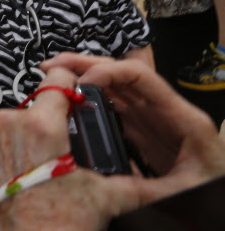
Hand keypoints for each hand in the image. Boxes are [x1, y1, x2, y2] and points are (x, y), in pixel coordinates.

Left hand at [0, 67, 140, 230]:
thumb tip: (160, 185)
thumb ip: (134, 183)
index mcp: (41, 125)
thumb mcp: (103, 196)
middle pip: (37, 105)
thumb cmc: (58, 222)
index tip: (76, 93)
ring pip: (15, 120)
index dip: (70, 84)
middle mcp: (10, 123)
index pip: (57, 79)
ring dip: (27, 134)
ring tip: (40, 165)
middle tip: (61, 151)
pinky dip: (7, 147)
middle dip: (50, 121)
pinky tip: (20, 168)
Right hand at [43, 53, 224, 199]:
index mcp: (180, 116)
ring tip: (54, 74)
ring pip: (113, 87)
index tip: (83, 81)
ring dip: (82, 77)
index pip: (141, 76)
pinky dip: (88, 98)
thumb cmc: (215, 188)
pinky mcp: (142, 131)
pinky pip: (112, 107)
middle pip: (121, 74)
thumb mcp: (187, 190)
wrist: (223, 195)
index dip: (109, 70)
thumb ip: (152, 187)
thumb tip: (111, 185)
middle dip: (85, 64)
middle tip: (53, 64)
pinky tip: (69, 98)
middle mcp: (163, 111)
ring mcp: (151, 119)